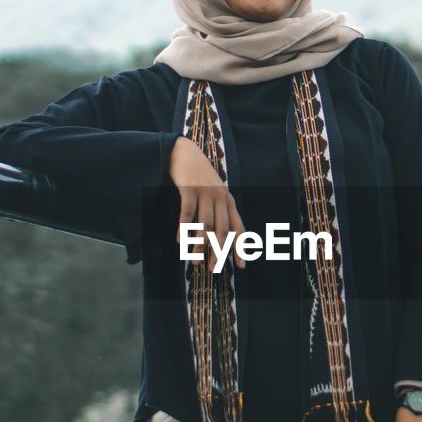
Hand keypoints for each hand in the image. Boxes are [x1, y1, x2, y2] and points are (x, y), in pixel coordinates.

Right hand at [169, 136, 245, 268]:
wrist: (184, 152)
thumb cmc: (199, 177)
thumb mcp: (214, 193)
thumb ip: (218, 211)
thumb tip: (218, 238)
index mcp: (228, 201)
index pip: (238, 228)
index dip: (241, 247)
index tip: (241, 265)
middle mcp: (220, 197)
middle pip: (222, 230)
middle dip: (219, 252)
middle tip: (213, 269)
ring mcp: (205, 192)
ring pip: (204, 225)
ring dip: (199, 245)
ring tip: (194, 261)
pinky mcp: (190, 188)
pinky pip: (187, 213)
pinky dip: (184, 229)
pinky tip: (180, 241)